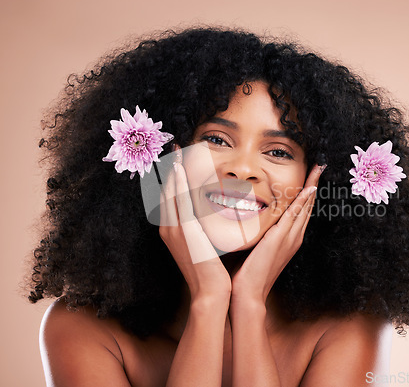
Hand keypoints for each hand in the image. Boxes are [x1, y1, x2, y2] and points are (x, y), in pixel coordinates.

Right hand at [159, 145, 231, 301]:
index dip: (172, 178)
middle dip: (170, 168)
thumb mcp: (202, 245)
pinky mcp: (184, 229)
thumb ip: (200, 229)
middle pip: (166, 191)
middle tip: (174, 148)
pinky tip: (180, 168)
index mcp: (170, 231)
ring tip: (177, 151)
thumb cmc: (210, 271)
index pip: (169, 198)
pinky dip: (179, 183)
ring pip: (171, 192)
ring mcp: (173, 229)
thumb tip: (207, 215)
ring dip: (174, 170)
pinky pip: (180, 200)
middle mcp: (167, 228)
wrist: (210, 291)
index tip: (177, 160)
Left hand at [231, 164, 324, 304]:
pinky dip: (303, 201)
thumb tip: (251, 218)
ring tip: (318, 170)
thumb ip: (259, 233)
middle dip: (313, 185)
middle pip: (307, 206)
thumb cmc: (249, 273)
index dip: (306, 193)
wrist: (249, 293)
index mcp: (288, 238)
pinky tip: (309, 188)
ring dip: (311, 187)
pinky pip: (295, 215)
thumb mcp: (256, 247)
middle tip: (319, 166)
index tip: (309, 176)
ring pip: (304, 207)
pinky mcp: (280, 239)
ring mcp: (289, 238)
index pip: (300, 211)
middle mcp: (293, 237)